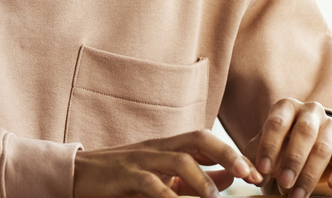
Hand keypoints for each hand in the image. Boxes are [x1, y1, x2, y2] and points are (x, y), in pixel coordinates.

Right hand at [73, 129, 262, 197]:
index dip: (233, 154)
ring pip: (178, 158)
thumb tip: (229, 180)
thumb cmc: (121, 179)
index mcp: (168, 147)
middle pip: (198, 138)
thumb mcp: (160, 179)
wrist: (77, 175)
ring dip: (201, 178)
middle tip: (247, 173)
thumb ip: (192, 180)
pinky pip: (150, 183)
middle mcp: (158, 148)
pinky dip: (167, 196)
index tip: (254, 173)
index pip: (206, 140)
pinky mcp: (124, 176)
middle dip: (226, 154)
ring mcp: (140, 160)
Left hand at [252, 99, 331, 197]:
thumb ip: (255, 160)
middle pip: (304, 132)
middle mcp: (311, 112)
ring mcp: (331, 127)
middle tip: (283, 183)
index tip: (262, 170)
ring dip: (310, 174)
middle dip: (293, 159)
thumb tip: (253, 176)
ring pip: (323, 148)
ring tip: (297, 195)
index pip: (277, 122)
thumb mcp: (266, 148)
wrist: (309, 145)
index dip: (269, 146)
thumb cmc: (280, 145)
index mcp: (287, 107)